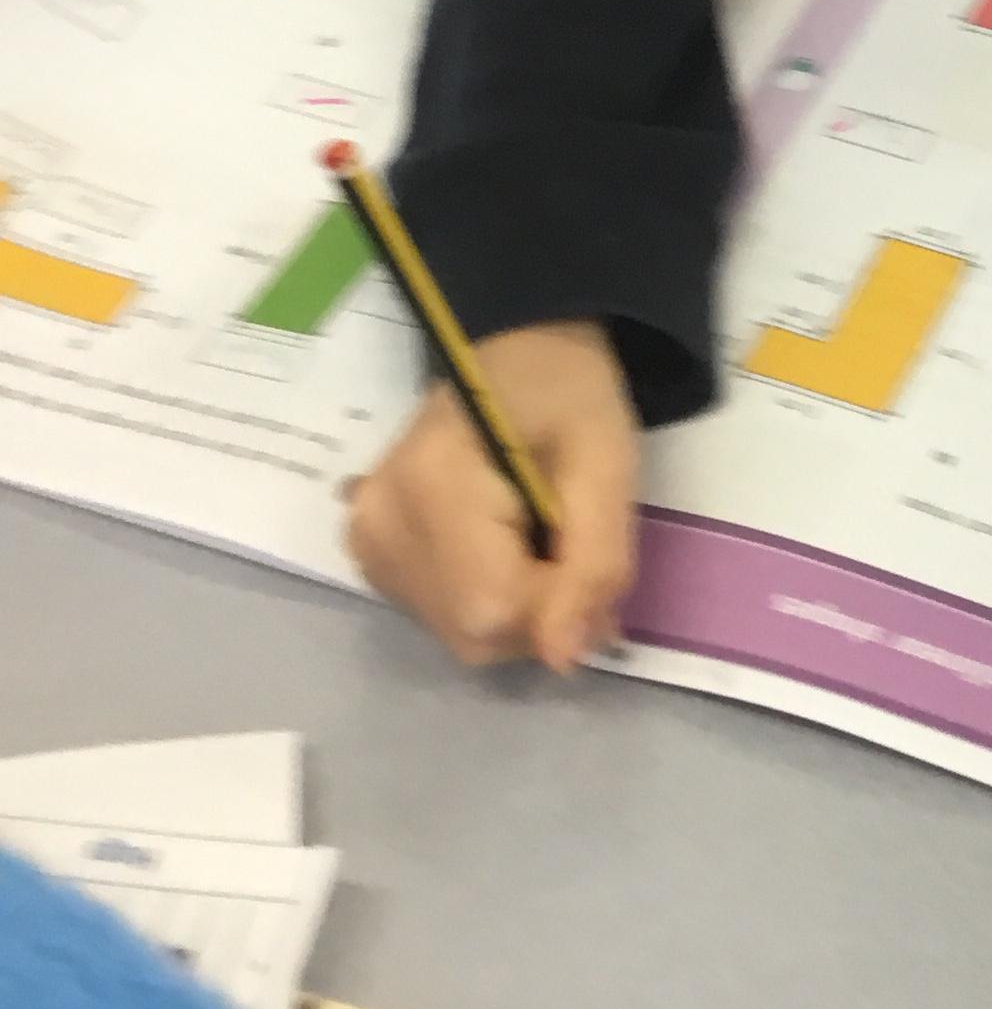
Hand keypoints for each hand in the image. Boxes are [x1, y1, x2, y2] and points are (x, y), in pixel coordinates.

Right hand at [348, 322, 638, 675]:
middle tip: (570, 544)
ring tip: (537, 536)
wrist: (518, 349)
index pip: (494, 607)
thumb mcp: (609, 467)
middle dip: (542, 612)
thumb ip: (595, 563)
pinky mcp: (369, 550)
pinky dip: (486, 597)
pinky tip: (501, 544)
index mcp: (431, 484)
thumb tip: (563, 658)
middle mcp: (380, 521)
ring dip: (517, 607)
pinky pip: (439, 612)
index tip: (593, 563)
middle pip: (473, 629)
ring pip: (458, 631)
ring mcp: (365, 539)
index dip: (559, 607)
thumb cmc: (569, 394)